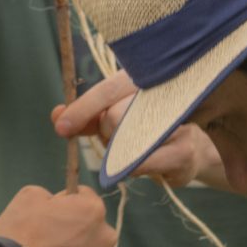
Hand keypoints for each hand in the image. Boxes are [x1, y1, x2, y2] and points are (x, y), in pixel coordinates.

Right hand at [0, 184, 117, 246]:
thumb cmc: (20, 233)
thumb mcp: (29, 196)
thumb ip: (51, 196)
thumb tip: (57, 206)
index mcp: (94, 210)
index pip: (85, 197)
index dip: (66, 203)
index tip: (50, 214)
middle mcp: (106, 238)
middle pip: (93, 229)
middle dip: (77, 231)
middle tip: (50, 242)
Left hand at [51, 71, 215, 187]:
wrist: (190, 151)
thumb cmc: (147, 130)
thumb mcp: (116, 119)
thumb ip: (88, 118)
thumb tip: (56, 115)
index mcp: (144, 79)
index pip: (107, 90)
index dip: (82, 109)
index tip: (61, 127)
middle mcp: (164, 93)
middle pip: (113, 115)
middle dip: (107, 133)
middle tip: (119, 138)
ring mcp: (177, 122)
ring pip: (126, 139)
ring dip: (119, 151)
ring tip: (132, 148)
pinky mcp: (183, 151)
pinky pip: (140, 163)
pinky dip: (131, 167)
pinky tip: (138, 164)